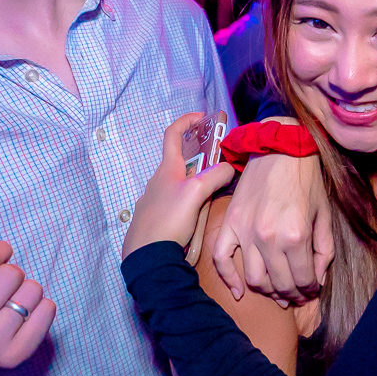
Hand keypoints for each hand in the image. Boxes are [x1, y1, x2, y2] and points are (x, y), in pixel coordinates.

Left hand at [123, 113, 236, 259]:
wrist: (147, 257)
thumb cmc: (170, 219)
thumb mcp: (197, 193)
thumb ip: (216, 176)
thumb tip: (229, 168)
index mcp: (167, 170)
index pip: (173, 134)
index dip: (187, 121)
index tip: (202, 118)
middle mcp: (157, 181)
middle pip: (180, 162)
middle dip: (200, 160)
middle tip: (218, 167)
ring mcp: (152, 201)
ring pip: (177, 185)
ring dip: (194, 184)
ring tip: (210, 197)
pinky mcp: (152, 220)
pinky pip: (172, 204)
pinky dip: (185, 203)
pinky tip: (193, 218)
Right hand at [211, 129, 332, 305]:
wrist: (280, 148)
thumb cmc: (306, 179)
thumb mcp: (324, 214)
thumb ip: (324, 250)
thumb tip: (318, 278)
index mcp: (296, 236)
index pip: (303, 279)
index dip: (310, 289)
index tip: (312, 290)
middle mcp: (269, 239)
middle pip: (280, 284)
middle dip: (292, 294)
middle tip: (298, 295)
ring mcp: (246, 232)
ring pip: (253, 278)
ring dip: (267, 291)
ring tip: (277, 291)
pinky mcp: (230, 223)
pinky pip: (222, 258)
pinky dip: (228, 279)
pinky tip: (239, 292)